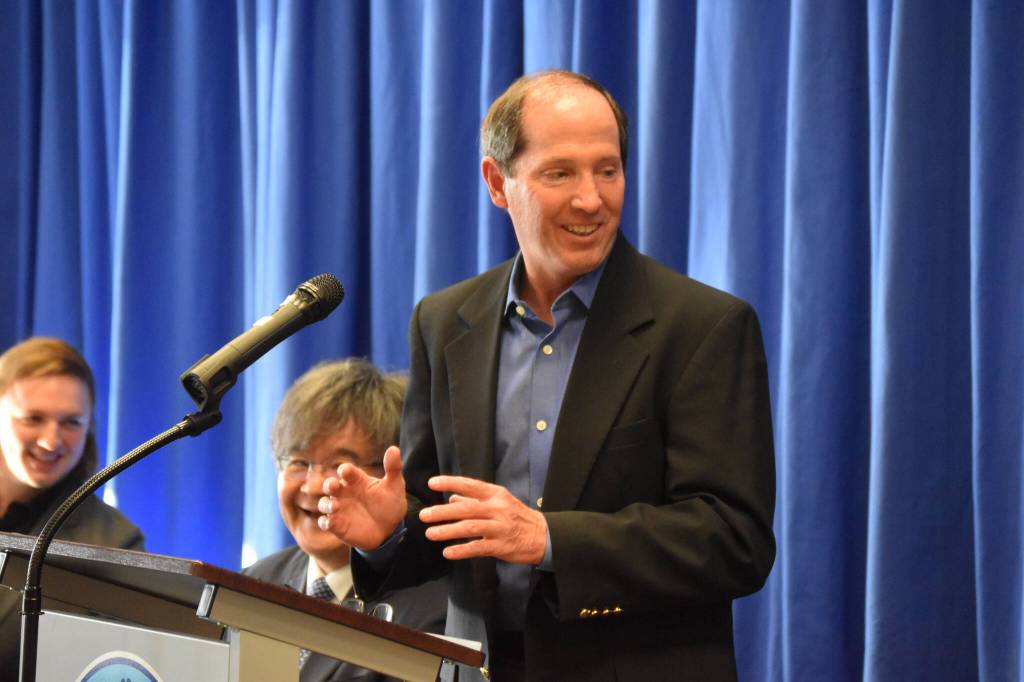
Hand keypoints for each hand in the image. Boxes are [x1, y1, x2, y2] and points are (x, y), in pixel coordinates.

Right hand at [317, 446, 407, 549]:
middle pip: (330, 485)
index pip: (347, 471)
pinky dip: (325, 522)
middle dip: (329, 484)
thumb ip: (393, 468)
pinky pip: (325, 523)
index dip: (345, 470)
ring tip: (335, 506)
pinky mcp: (337, 525)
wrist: (390, 529)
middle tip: (333, 486)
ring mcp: (340, 509)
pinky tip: (330, 522)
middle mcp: (345, 493)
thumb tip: (394, 448)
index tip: (345, 471)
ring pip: (324, 503)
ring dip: (326, 504)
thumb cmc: (390, 504)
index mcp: (357, 480)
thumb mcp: (395, 486)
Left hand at [419, 476, 547, 564]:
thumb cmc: (516, 516)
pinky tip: (448, 552)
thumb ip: (474, 500)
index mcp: (496, 495)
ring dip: (448, 531)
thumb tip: (452, 497)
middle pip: (466, 509)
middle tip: (424, 515)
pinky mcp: (501, 546)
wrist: (541, 536)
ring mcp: (500, 528)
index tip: (431, 483)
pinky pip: (478, 548)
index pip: (470, 485)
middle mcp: (497, 509)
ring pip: (470, 528)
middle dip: (442, 512)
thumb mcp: (498, 502)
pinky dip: (462, 550)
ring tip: (430, 533)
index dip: (450, 482)